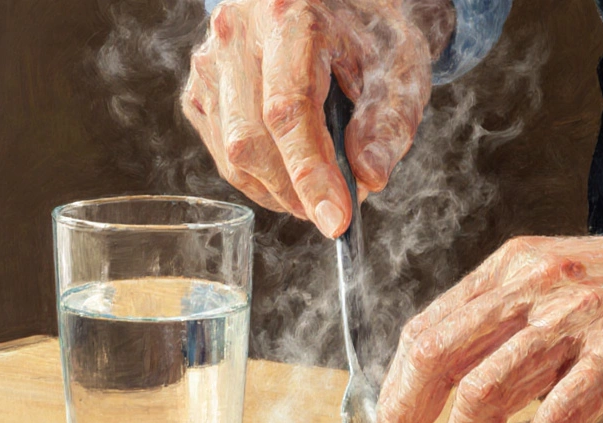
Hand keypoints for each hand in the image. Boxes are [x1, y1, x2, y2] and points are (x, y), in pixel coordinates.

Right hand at [181, 0, 453, 236]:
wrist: (340, 5)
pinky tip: (293, 173)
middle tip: (338, 212)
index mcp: (289, 16)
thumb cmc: (372, 36)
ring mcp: (210, 59)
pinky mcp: (201, 85)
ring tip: (322, 191)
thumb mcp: (400, 71)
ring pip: (232, 151)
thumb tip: (368, 180)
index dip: (311, 173)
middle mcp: (237, 33)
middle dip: (297, 191)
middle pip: (250, 138)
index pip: (289, 110)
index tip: (337, 221)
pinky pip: (221, 149)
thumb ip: (389, 125)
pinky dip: (260, 177)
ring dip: (279, 190)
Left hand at [373, 201, 602, 422]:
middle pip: (437, 359)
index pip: (427, 330)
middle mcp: (534, 286)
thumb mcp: (568, 283)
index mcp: (514, 269)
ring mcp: (576, 320)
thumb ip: (517, 325)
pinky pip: (557, 420)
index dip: (393, 392)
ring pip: (485, 394)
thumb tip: (468, 388)